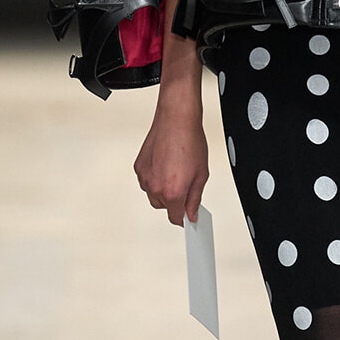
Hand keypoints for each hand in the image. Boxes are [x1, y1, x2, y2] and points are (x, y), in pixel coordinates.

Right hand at [134, 100, 208, 225]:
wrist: (176, 120)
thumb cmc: (190, 142)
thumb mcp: (201, 175)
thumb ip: (195, 199)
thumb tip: (191, 215)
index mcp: (173, 192)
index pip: (175, 219)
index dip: (184, 218)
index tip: (188, 217)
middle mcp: (155, 187)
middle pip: (164, 207)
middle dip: (174, 201)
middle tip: (185, 185)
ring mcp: (145, 177)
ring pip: (153, 195)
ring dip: (163, 189)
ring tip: (175, 170)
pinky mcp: (139, 167)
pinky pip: (146, 181)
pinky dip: (155, 177)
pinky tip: (165, 164)